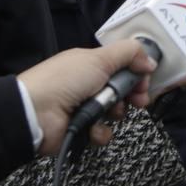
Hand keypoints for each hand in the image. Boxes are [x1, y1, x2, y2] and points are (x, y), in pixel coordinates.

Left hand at [19, 39, 160, 155]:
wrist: (35, 112)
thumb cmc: (66, 80)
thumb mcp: (100, 59)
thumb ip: (129, 53)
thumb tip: (150, 60)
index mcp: (91, 64)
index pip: (123, 66)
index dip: (137, 73)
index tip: (145, 79)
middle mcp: (89, 84)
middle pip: (122, 89)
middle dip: (133, 94)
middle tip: (139, 100)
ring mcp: (85, 108)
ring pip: (115, 112)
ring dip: (116, 112)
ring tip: (110, 112)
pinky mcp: (81, 130)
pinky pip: (101, 132)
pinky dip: (100, 131)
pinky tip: (92, 128)